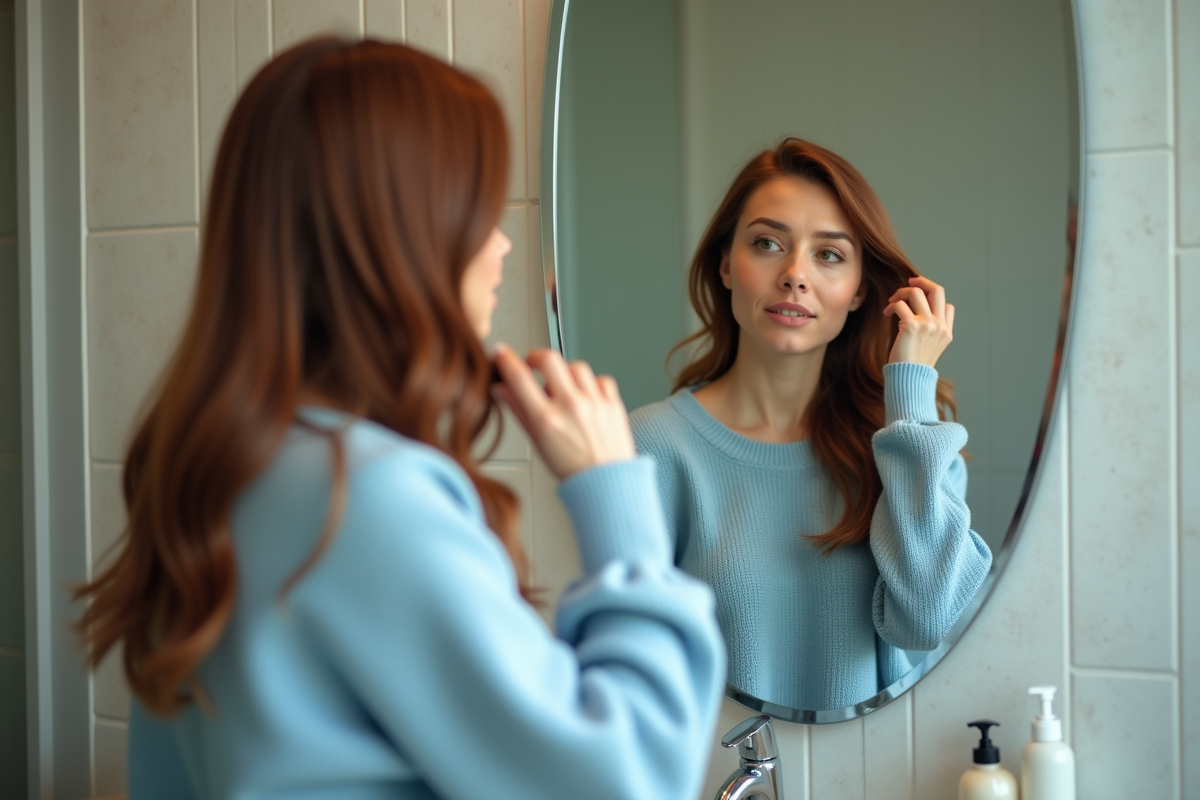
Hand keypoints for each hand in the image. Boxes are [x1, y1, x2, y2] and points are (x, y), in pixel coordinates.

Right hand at [492, 344, 635, 480]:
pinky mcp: (613, 404)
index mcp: (547, 420)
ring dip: (565, 372)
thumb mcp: (537, 442)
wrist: (607, 484)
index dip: (506, 360)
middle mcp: (571, 407)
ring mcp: (595, 403)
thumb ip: (519, 411)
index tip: (501, 354)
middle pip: (549, 359)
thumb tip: (503, 388)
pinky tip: (586, 396)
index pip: (519, 377)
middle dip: (536, 357)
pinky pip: (601, 379)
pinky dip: (591, 384)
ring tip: (563, 388)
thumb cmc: (572, 469)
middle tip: (534, 364)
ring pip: (576, 366)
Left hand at [883, 276, 954, 366]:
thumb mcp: (930, 350)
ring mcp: (928, 324)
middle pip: (937, 290)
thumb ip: (930, 333)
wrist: (908, 379)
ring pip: (916, 292)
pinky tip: (887, 313)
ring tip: (892, 301)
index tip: (917, 300)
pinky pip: (900, 305)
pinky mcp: (911, 326)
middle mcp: (940, 326)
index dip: (932, 299)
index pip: (947, 306)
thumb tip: (917, 316)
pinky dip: (892, 305)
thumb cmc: (913, 367)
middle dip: (921, 281)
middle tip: (909, 281)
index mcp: (946, 332)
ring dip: (901, 292)